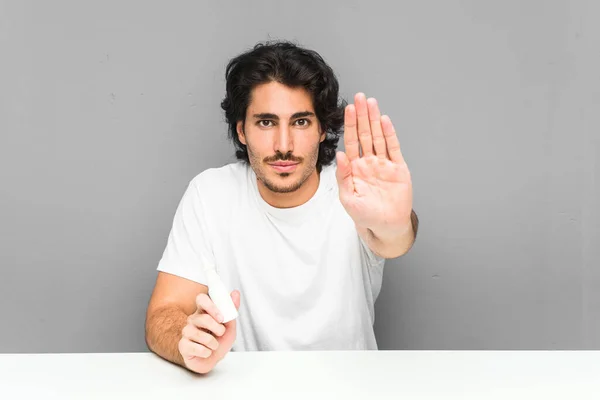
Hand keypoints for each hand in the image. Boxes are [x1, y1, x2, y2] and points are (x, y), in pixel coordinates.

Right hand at [178, 290, 240, 373]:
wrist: (213, 360)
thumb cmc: (220, 341)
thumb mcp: (230, 326)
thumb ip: (231, 310)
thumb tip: (235, 293)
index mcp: (204, 312)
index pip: (201, 299)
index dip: (211, 306)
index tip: (221, 317)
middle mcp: (193, 319)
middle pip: (202, 318)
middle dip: (216, 328)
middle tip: (221, 333)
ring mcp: (186, 332)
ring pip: (197, 333)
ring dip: (212, 342)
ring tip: (214, 345)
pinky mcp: (183, 345)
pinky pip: (194, 347)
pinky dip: (205, 352)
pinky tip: (206, 352)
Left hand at [335, 93, 412, 235]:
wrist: (385, 226)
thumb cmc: (365, 215)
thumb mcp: (348, 198)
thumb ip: (343, 176)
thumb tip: (340, 155)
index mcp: (356, 168)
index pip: (351, 142)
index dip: (349, 125)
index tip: (348, 109)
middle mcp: (369, 162)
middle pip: (365, 134)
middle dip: (362, 115)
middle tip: (359, 97)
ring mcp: (384, 164)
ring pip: (378, 137)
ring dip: (374, 120)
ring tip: (371, 103)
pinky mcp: (398, 168)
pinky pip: (393, 148)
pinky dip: (389, 134)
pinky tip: (385, 121)